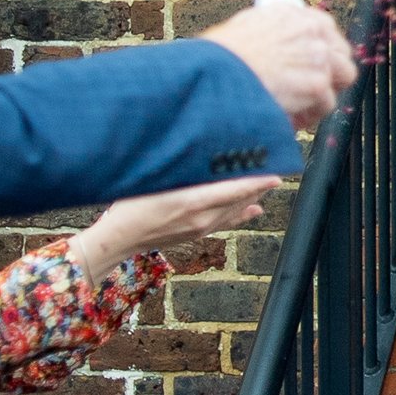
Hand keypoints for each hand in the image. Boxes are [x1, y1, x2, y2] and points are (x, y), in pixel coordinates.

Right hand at [69, 176, 276, 275]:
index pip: (234, 190)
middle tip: (273, 168)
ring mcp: (202, 228)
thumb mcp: (152, 182)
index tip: (276, 173)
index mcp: (193, 202)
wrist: (120, 238)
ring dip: (251, 197)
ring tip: (266, 184)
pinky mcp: (198, 233)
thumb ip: (178, 171)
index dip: (257, 182)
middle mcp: (203, 217)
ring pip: (235, 210)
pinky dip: (242, 213)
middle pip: (239, 199)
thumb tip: (198, 156)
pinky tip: (255, 209)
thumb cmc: (129, 205)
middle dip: (257, 185)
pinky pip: (227, 222)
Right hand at [202, 0, 358, 128]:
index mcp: (292, 14)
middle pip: (342, 54)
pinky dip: (311, 114)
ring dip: (323, 94)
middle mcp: (310, 31)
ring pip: (341, 79)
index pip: (326, 30)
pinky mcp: (316, 84)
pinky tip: (293, 117)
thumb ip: (275, 34)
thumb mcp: (246, 30)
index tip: (318, 64)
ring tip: (302, 106)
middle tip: (315, 90)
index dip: (325, 50)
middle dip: (333, 73)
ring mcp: (317, 57)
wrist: (211, 76)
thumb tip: (285, 46)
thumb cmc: (218, 58)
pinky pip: (327, 104)